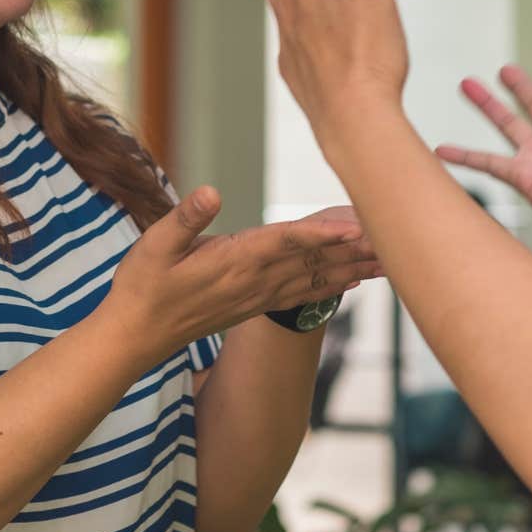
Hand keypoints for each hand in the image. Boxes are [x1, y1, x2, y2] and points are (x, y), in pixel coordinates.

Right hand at [101, 189, 380, 357]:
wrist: (133, 338)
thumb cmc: (140, 288)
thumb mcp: (152, 246)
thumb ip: (185, 219)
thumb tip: (210, 192)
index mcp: (233, 261)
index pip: (286, 241)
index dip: (323, 231)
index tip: (357, 226)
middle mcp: (253, 281)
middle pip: (314, 259)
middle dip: (355, 247)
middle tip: (398, 237)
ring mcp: (256, 296)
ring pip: (316, 278)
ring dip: (353, 267)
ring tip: (391, 258)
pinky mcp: (253, 306)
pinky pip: (303, 294)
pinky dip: (332, 286)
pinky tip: (354, 282)